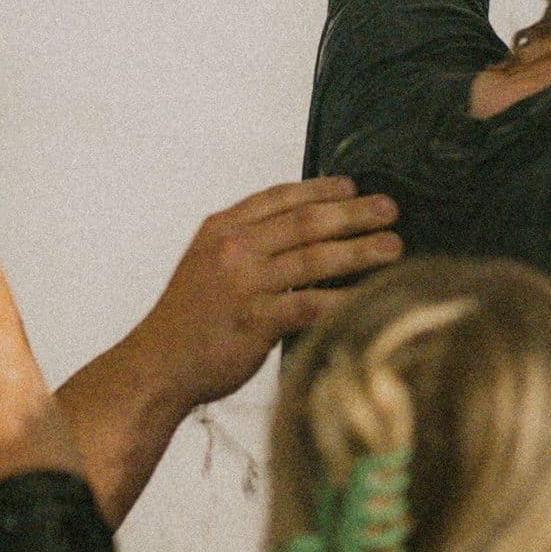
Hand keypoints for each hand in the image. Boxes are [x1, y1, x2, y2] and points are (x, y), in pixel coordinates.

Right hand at [129, 177, 400, 406]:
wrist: (156, 364)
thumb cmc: (188, 318)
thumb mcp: (207, 263)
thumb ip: (247, 244)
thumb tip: (303, 232)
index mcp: (222, 229)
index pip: (279, 197)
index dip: (320, 188)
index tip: (351, 186)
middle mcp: (234, 249)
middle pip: (305, 222)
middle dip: (353, 213)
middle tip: (388, 209)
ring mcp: (244, 284)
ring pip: (314, 258)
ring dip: (359, 251)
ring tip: (393, 247)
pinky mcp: (254, 321)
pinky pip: (310, 304)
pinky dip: (344, 299)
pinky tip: (370, 297)